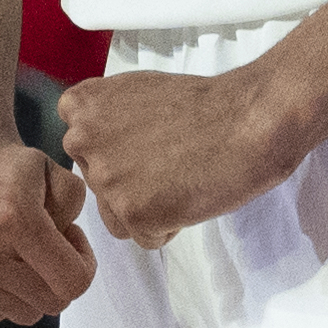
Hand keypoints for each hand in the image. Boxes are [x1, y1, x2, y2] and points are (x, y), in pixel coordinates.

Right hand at [0, 139, 95, 324]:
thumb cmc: (5, 166)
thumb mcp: (54, 171)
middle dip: (57, 278)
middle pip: (49, 304)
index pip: (73, 282)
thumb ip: (76, 210)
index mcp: (13, 215)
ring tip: (16, 250)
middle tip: (46, 246)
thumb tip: (68, 256)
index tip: (71, 240)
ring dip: (26, 288)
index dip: (83, 263)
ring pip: (20, 313)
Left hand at [57, 66, 297, 248]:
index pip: (80, 148)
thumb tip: (95, 149)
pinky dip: (169, 226)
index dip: (113, 151)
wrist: (247, 120)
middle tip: (167, 162)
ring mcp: (106, 179)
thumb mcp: (135, 90)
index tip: (142, 143)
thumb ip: (104, 118)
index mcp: (82, 107)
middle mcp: (83, 141)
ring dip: (145, 208)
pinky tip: (188, 197)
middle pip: (97, 183)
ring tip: (179, 179)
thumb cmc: (203, 105)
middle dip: (128, 181)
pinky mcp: (133, 213)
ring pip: (116, 216)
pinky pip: (145, 237)